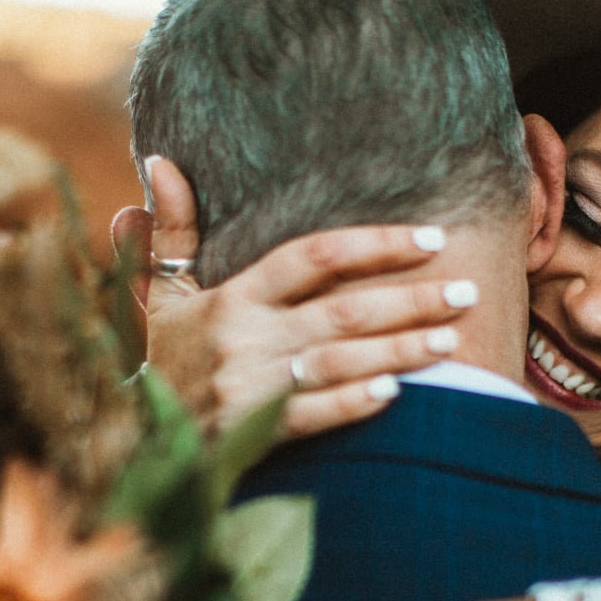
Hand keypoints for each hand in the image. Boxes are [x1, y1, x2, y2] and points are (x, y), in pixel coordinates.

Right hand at [111, 157, 476, 438]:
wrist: (134, 439)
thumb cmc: (161, 360)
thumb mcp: (160, 294)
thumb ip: (171, 231)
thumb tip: (161, 161)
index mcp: (232, 298)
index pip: (312, 257)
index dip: (373, 244)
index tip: (430, 238)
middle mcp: (245, 338)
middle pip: (341, 310)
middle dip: (409, 299)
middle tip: (465, 290)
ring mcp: (251, 388)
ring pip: (339, 361)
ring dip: (400, 350)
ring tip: (451, 340)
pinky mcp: (254, 434)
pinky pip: (314, 416)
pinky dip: (354, 403)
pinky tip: (398, 393)